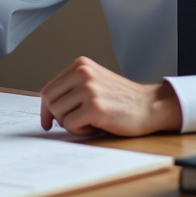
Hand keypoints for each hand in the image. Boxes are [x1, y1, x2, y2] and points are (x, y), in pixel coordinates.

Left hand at [39, 56, 181, 136]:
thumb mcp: (94, 82)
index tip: (48, 121)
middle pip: (50, 102)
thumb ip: (72, 88)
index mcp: (80, 65)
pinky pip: (70, 125)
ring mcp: (89, 89)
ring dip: (71, 124)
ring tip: (90, 122)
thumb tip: (48, 108)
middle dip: (59, 118)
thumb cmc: (121, 99)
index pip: (49, 89)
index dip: (46, 109)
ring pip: (58, 114)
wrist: (150, 106)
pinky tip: (95, 127)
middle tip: (76, 123)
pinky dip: (80, 131)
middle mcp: (83, 73)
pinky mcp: (95, 107)